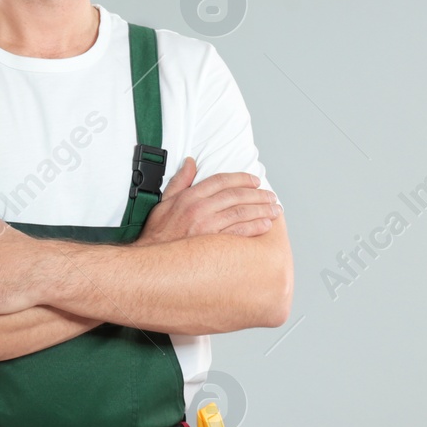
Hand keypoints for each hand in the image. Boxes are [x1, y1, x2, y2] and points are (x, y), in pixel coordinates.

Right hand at [138, 157, 279, 245]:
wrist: (152, 264)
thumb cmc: (157, 235)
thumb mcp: (163, 203)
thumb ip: (180, 182)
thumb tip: (191, 163)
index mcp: (189, 197)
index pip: (221, 181)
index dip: (241, 178)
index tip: (255, 180)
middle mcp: (199, 209)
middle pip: (236, 195)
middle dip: (258, 194)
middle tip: (271, 196)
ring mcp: (207, 227)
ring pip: (241, 212)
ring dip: (262, 209)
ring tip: (275, 209)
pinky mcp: (213, 245)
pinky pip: (240, 233)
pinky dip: (255, 227)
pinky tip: (266, 225)